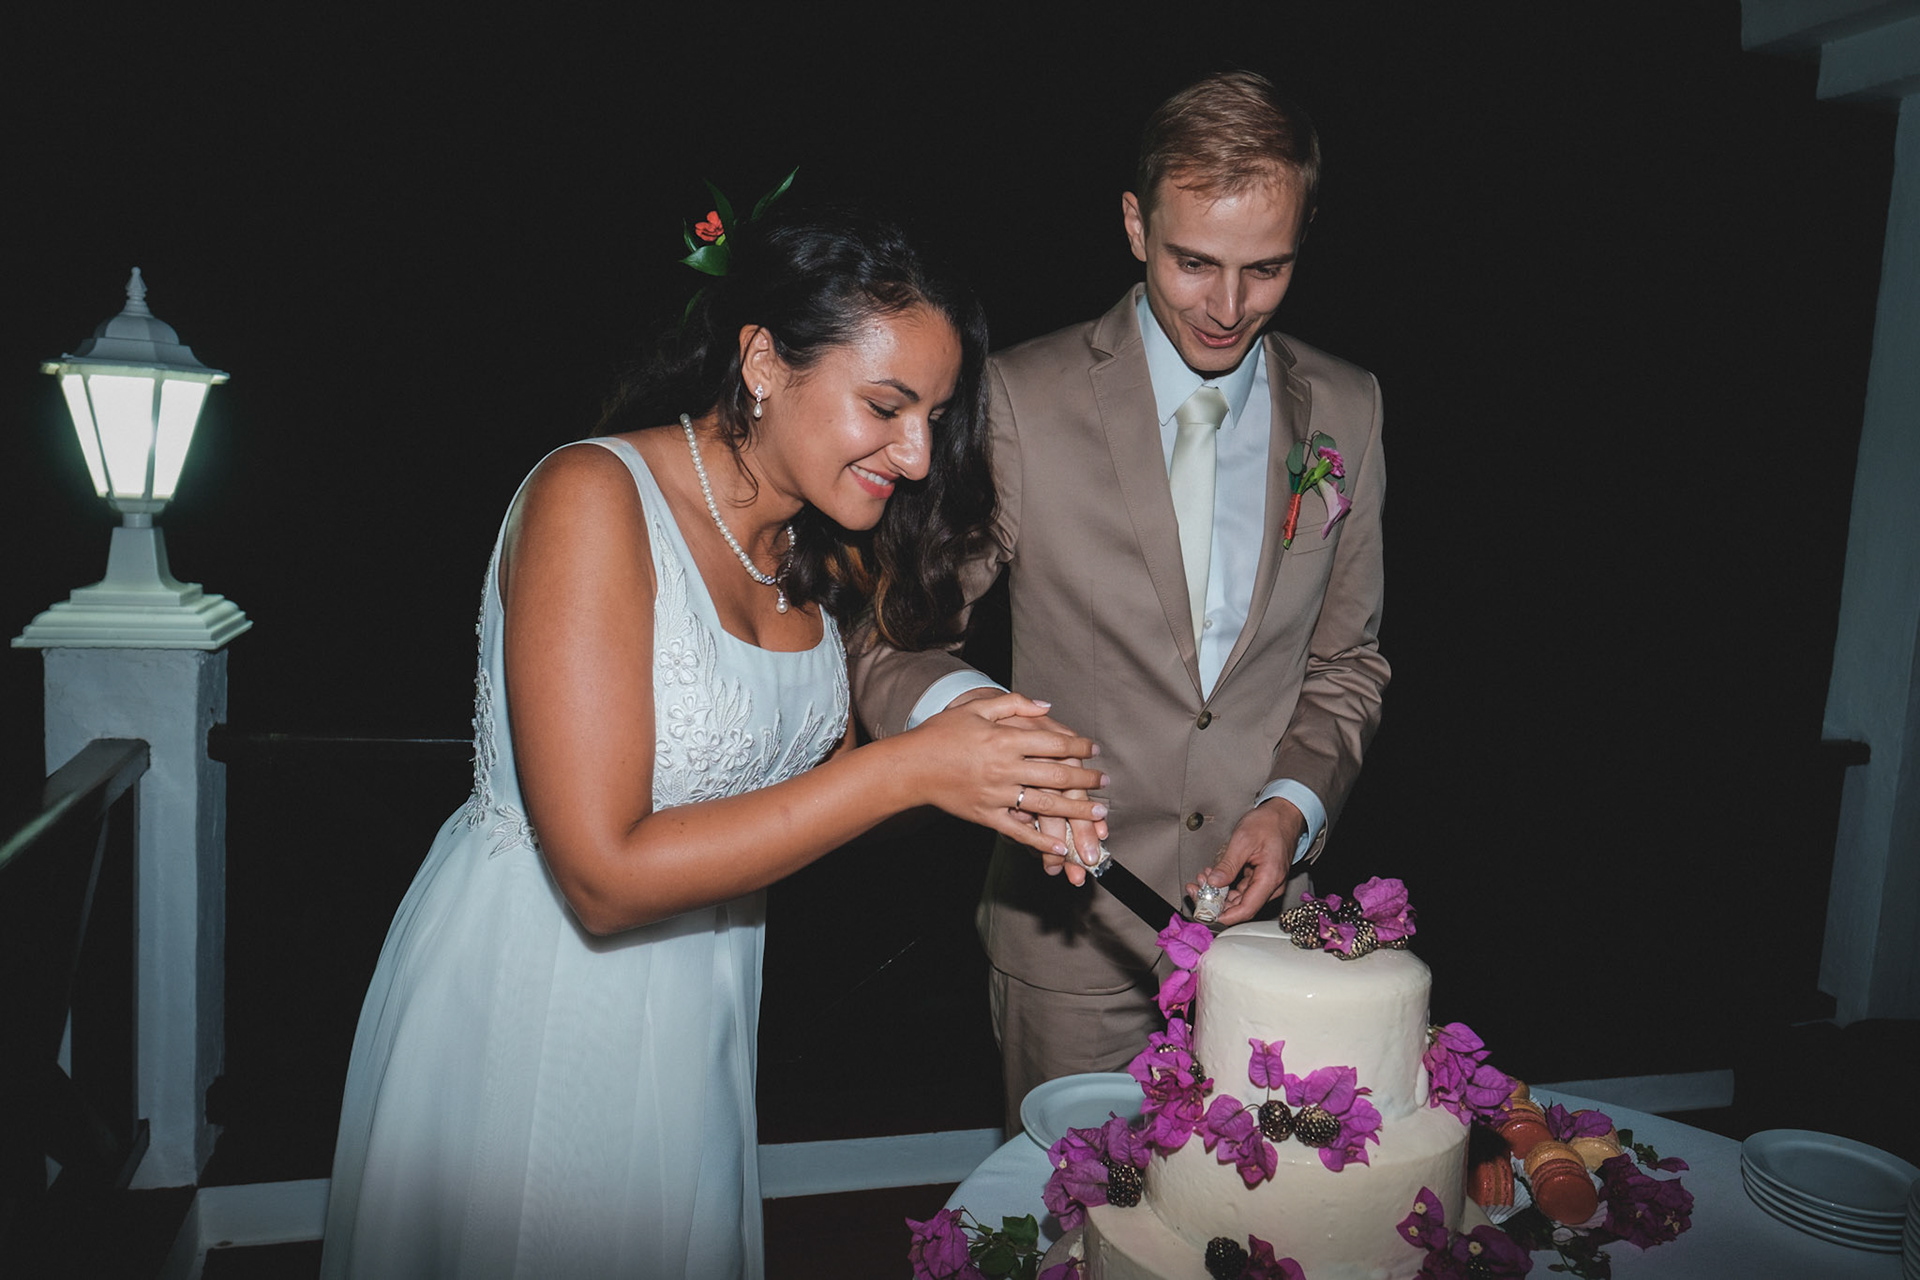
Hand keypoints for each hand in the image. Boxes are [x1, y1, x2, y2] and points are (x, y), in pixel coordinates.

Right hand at [909, 692, 1108, 859]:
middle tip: (1105, 781)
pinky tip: (1061, 847)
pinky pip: (1018, 832)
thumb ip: (1014, 704)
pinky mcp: (986, 815)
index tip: (1094, 750)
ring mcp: (996, 795)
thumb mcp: (976, 708)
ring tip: (1098, 814)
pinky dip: (1041, 841)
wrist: (910, 766)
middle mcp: (1005, 768)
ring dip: (1076, 811)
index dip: (1079, 747)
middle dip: (1086, 780)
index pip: (1054, 743)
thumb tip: (1047, 706)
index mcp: (1004, 740)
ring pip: (1045, 806)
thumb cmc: (941, 733)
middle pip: (1057, 776)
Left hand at [1185, 798, 1304, 926]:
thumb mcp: (1243, 840)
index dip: (1225, 916)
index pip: (1247, 909)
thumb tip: (1214, 883)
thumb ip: (1228, 864)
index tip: (1206, 912)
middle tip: (1196, 889)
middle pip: (1240, 906)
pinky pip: (1242, 889)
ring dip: (1219, 892)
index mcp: (1270, 878)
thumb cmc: (1269, 823)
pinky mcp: (1261, 879)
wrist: (1283, 814)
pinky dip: (1226, 885)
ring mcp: (1266, 883)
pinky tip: (1213, 875)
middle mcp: (1271, 886)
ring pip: (1239, 899)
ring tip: (1203, 878)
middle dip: (1216, 901)